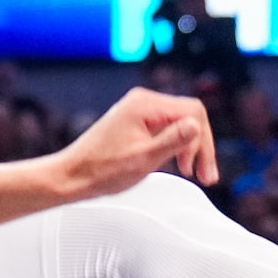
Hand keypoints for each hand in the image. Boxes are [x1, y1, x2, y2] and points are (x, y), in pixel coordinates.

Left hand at [53, 89, 218, 197]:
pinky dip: (176, 145)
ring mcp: (139, 111)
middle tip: (205, 174)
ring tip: (192, 171)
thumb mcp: (143, 159)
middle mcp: (142, 102)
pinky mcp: (136, 122)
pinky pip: (166, 128)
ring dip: (189, 147)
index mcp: (145, 105)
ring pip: (179, 123)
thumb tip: (196, 125)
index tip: (202, 167)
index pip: (193, 111)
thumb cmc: (101, 170)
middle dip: (200, 146)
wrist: (72, 175)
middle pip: (189, 116)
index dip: (203, 141)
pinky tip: (178, 163)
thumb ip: (172, 141)